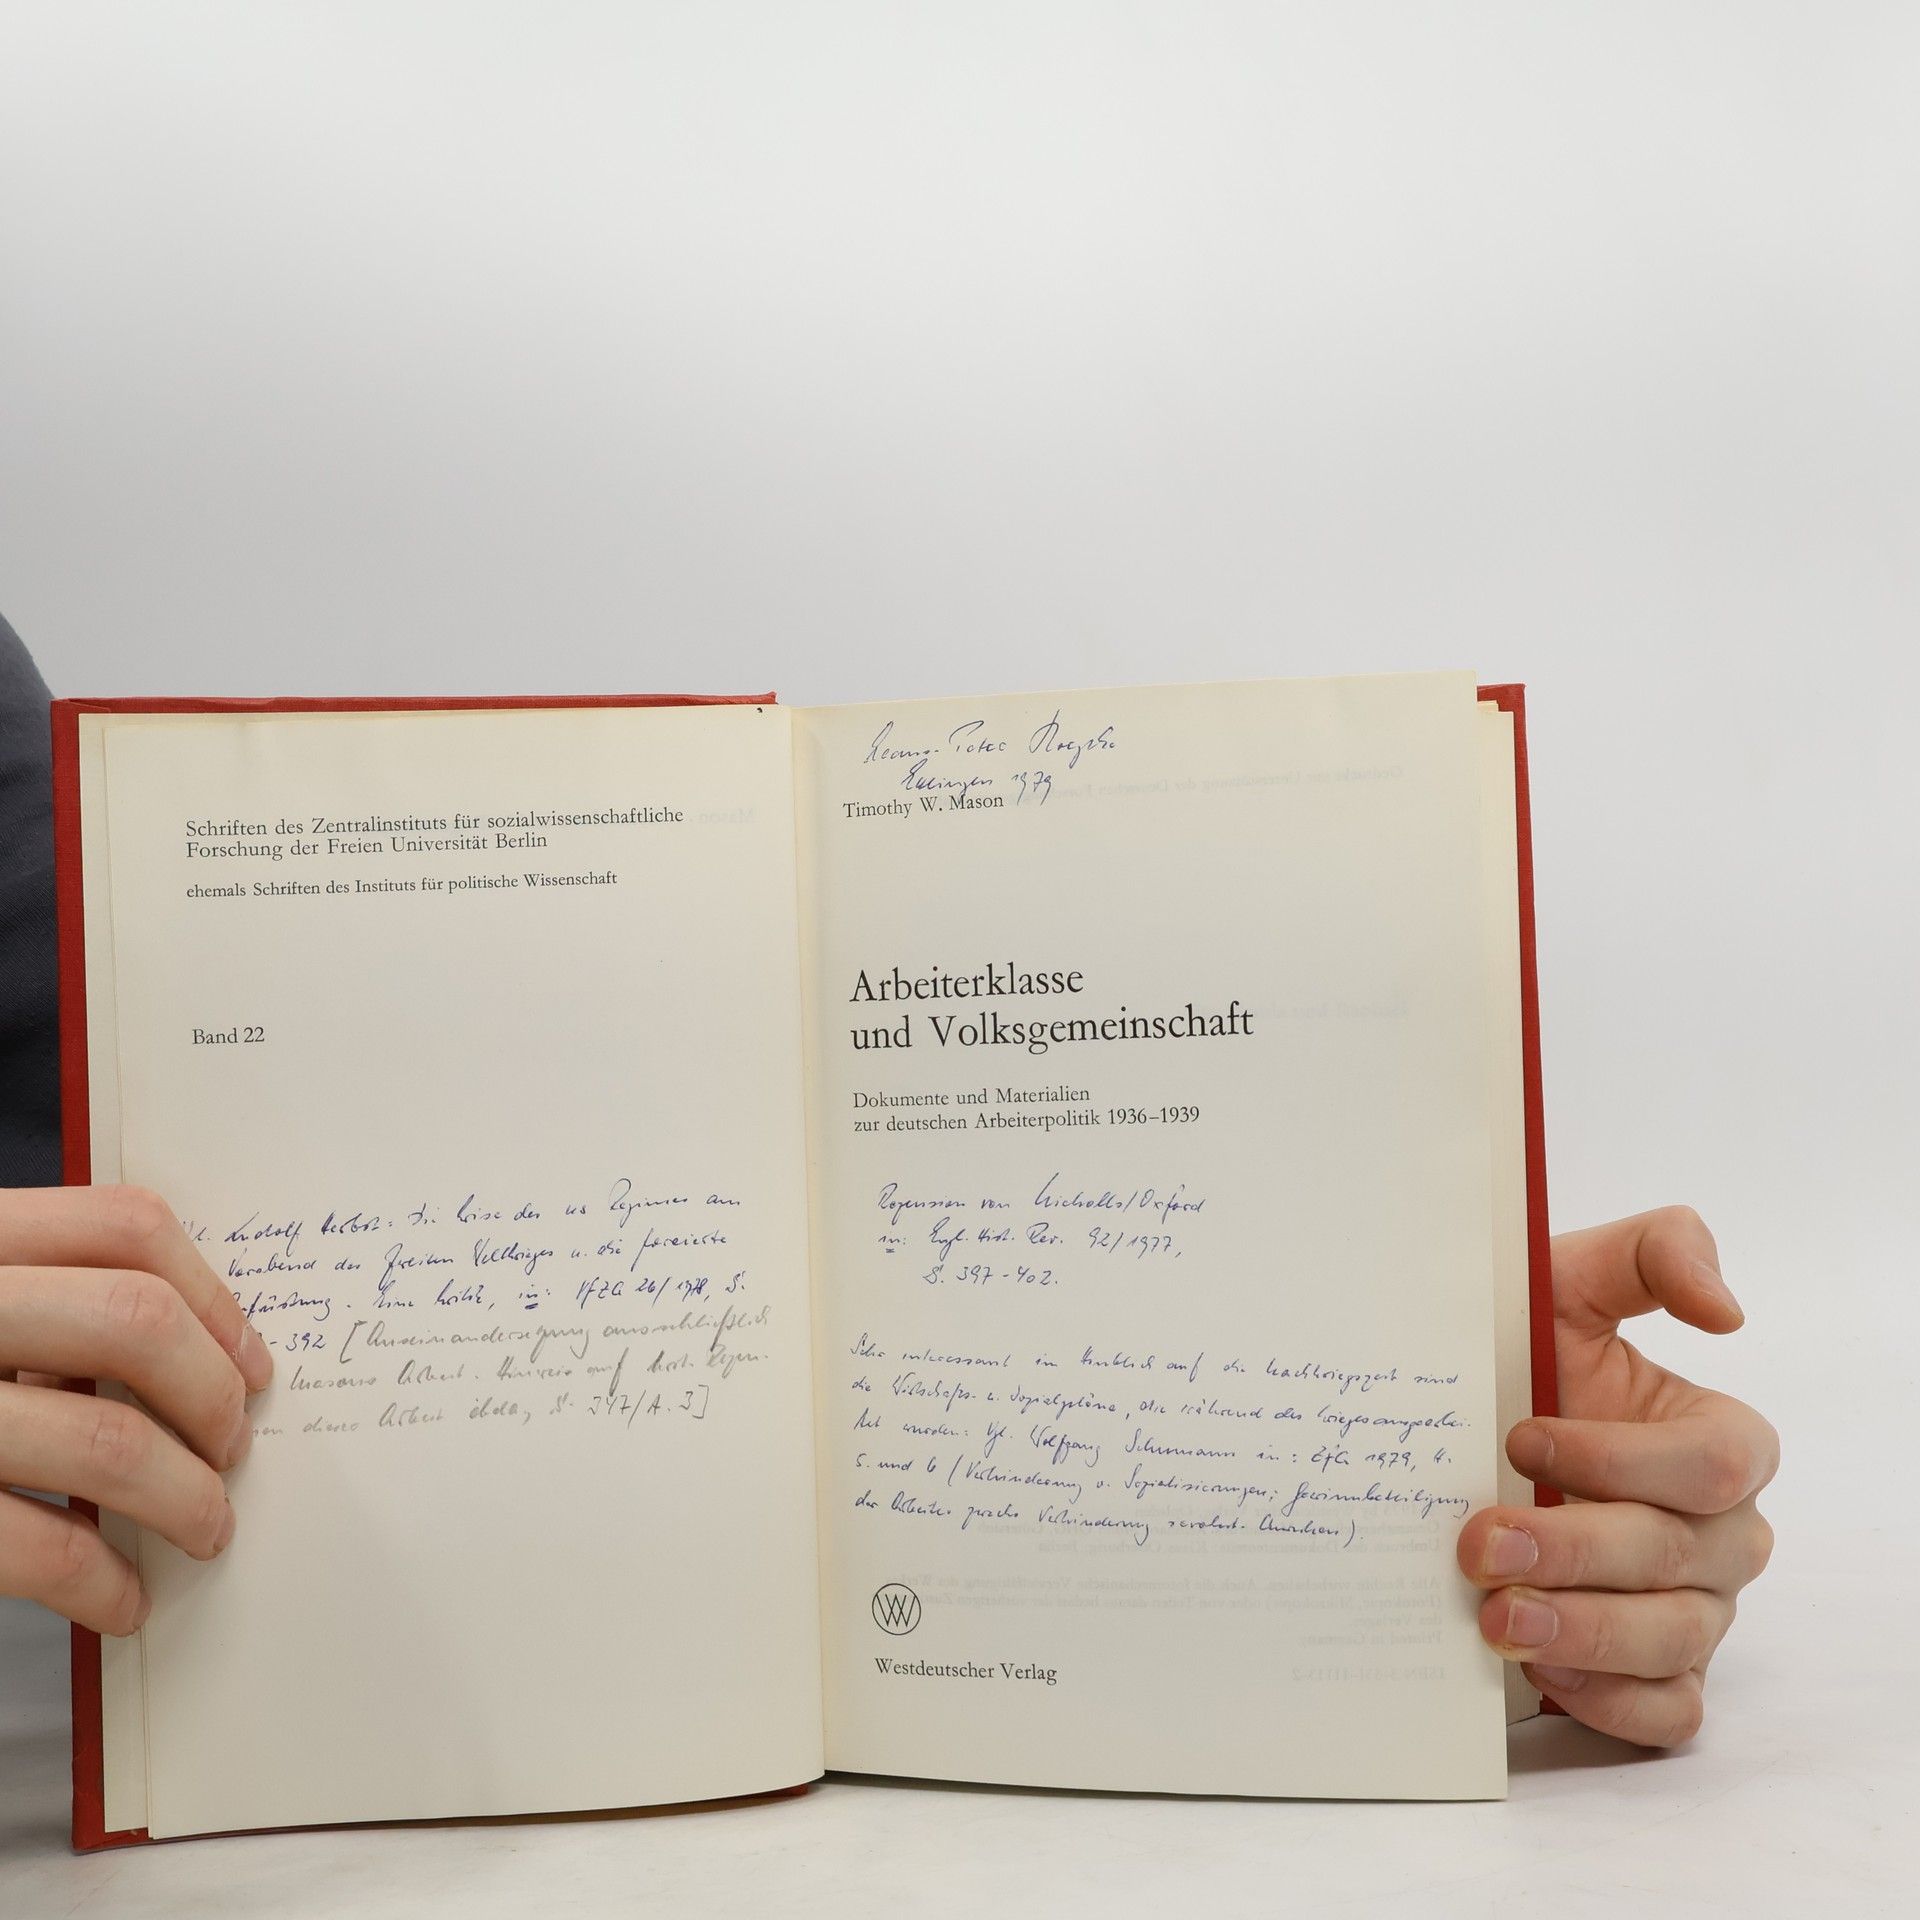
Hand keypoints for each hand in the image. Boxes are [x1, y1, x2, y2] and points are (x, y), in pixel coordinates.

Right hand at [0, 1185, 271, 1633]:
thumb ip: (40, 1303)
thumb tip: (201, 1356)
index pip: (125, 1226)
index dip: (213, 1296)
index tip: (251, 1365)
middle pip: (133, 1320)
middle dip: (210, 1395)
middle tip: (232, 1450)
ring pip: (101, 1438)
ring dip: (182, 1497)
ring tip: (204, 1530)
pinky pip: (34, 1544)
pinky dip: (100, 1582)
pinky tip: (121, 1602)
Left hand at [1457, 1207, 1776, 1746]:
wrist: (1462, 1433)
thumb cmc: (1523, 1351)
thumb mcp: (1571, 1279)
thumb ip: (1656, 1252)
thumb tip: (1726, 1308)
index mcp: (1719, 1439)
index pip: (1713, 1462)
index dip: (1617, 1455)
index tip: (1518, 1436)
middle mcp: (1720, 1531)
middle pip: (1681, 1555)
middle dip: (1575, 1548)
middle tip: (1480, 1543)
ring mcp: (1694, 1605)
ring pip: (1673, 1636)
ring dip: (1580, 1629)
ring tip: (1493, 1616)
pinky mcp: (1656, 1671)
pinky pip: (1667, 1711)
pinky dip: (1608, 1699)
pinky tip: (1540, 1672)